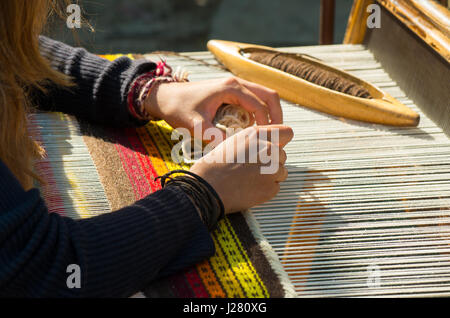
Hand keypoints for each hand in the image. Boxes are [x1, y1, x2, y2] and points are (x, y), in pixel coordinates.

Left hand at [144, 76, 282, 140]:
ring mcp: (234, 86)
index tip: (264, 140)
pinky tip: (253, 128)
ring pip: (263, 96)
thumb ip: (212, 136)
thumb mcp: (194, 125)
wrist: (165, 96)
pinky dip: (259, 112)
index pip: (259, 105)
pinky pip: (253, 99)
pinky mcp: (231, 91)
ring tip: (266, 133)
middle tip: (276, 134)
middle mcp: (236, 83)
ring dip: (269, 113)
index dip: (265, 124)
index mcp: (231, 88)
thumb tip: (231, 148)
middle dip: (276, 115)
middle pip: (269, 95)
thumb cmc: (178, 108)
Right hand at [190, 125, 292, 213]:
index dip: (280, 141)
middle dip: (272, 162)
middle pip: (283, 155)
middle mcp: (267, 149)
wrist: (207, 187)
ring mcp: (271, 169)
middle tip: (252, 169)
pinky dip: (265, 190)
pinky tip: (249, 188)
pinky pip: (275, 188)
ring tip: (249, 179)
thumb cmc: (215, 165)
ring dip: (270, 176)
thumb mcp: (234, 142)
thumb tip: (274, 143)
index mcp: (257, 135)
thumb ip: (256, 140)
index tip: (275, 147)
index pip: (287, 133)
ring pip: (282, 172)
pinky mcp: (271, 187)